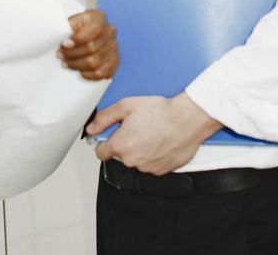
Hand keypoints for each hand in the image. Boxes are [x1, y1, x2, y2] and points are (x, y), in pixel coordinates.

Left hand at [57, 9, 117, 79]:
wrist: (82, 33)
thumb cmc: (73, 27)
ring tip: (65, 63)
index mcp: (99, 18)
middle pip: (92, 47)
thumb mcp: (68, 22)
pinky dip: (89, 75)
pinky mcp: (114, 61)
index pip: (94, 29)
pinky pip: (102, 73)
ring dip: (76, 65)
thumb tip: (65, 42)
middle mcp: (110, 31)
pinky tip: (79, 71)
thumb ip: (65, 28)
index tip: (63, 44)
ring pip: (95, 62)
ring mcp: (114, 47)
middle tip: (59, 55)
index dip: (78, 39)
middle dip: (72, 53)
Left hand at [87, 93, 222, 173]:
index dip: (103, 142)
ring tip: (150, 133)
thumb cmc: (159, 112)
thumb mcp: (125, 106)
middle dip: (124, 143)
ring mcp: (149, 167)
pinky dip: (153, 155)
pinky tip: (160, 141)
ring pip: (136, 160)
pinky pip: (152, 164)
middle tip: (135, 128)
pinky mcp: (163, 170)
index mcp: (120, 146)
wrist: (187, 119)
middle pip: (120, 155)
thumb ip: (104, 118)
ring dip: (139, 150)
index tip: (108, 137)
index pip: (101, 153)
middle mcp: (133, 161)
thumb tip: (91, 128)